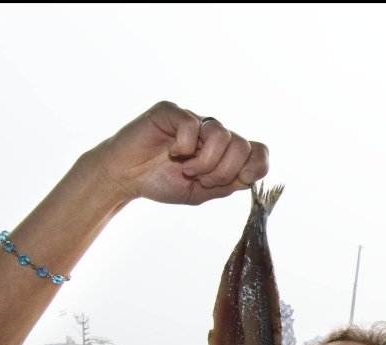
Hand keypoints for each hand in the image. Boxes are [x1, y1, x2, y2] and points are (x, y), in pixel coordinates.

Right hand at [89, 100, 269, 205]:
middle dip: (223, 171)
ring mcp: (193, 119)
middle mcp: (212, 131)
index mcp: (224, 151)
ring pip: (221, 134)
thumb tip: (251, 177)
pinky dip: (184, 146)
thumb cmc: (162, 182)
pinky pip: (191, 125)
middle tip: (201, 179)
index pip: (259, 151)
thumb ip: (228, 184)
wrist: (126, 177)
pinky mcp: (171, 111)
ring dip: (205, 162)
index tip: (237, 181)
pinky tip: (172, 152)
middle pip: (242, 146)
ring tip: (186, 169)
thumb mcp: (202, 192)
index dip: (255, 168)